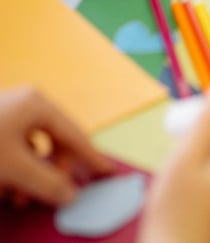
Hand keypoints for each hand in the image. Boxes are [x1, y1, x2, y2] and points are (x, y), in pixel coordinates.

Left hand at [0, 86, 111, 206]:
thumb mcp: (15, 168)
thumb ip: (47, 182)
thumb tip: (71, 195)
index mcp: (37, 104)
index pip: (74, 134)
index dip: (92, 156)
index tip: (109, 171)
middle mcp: (27, 104)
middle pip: (55, 141)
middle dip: (54, 171)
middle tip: (54, 194)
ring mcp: (10, 113)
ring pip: (35, 148)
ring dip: (32, 174)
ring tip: (19, 196)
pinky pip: (17, 150)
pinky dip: (17, 169)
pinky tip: (6, 186)